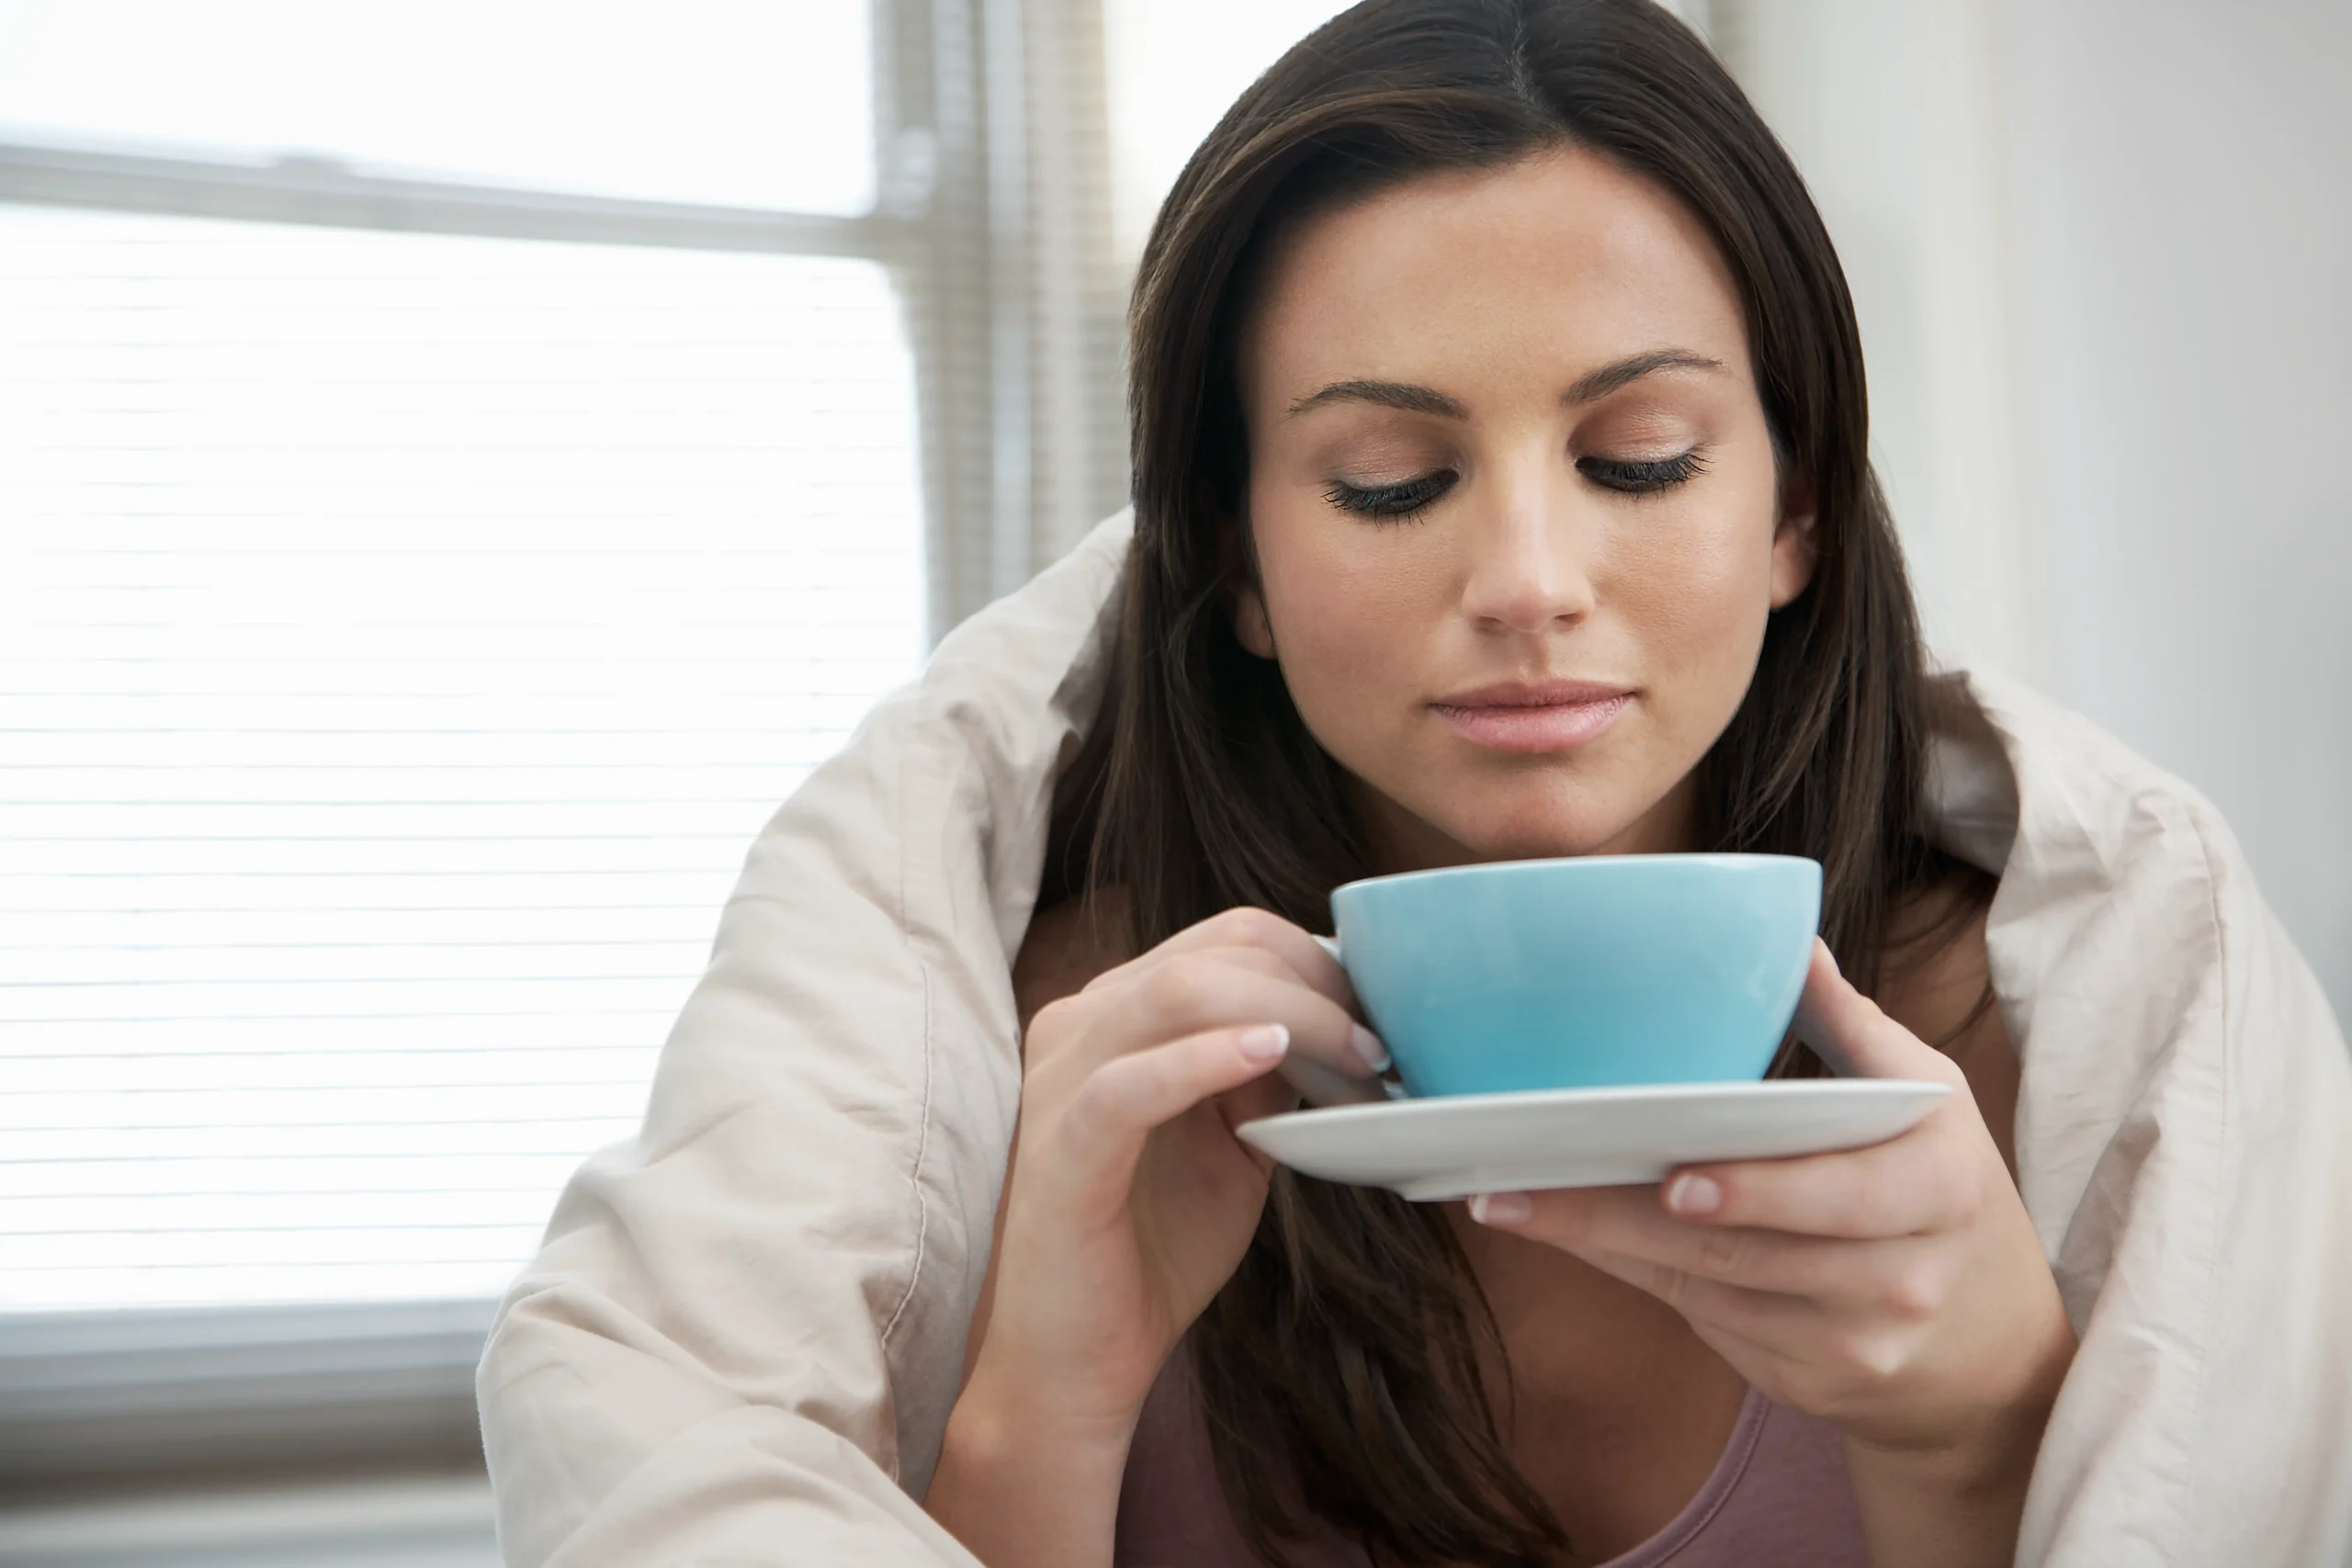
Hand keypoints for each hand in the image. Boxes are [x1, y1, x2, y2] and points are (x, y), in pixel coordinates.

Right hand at [929, 907, 1384, 1567]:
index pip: (1227, 938)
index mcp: (1119, 1010)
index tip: (1384, 1020)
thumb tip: (1338, 1026)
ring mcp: (1060, 1077)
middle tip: (1383, 1047)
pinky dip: (1206, 1058)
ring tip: (1353, 1059)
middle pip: (1213, 950)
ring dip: (1288, 1013)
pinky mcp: (1059, 1144)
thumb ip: (1268, 1075)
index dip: (1318, 964)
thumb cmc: (1154, 1247)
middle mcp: (1080, 1021)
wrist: (1078, 1360)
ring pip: (1177, 990)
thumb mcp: (1233, 1143)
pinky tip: (1269, 1056)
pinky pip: (1130, 1080)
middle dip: (1316, 986)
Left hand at [1467, 940, 2073, 1553]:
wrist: (1993, 1355)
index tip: (1674, 1179)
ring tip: (1516, 1201)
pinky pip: (1706, 1325)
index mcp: (1938, 1187)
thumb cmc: (1943, 1193)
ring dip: (1604, 1245)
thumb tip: (1791, 941)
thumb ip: (1853, 1026)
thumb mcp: (1927, 1102)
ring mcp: (1856, 1343)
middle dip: (1622, 1218)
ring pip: (1706, 1292)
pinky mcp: (1809, 1383)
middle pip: (1743, 1251)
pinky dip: (1637, 1279)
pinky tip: (1574, 1238)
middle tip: (1524, 1186)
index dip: (1758, 1191)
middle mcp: (1902, 1276)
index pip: (1842, 1195)